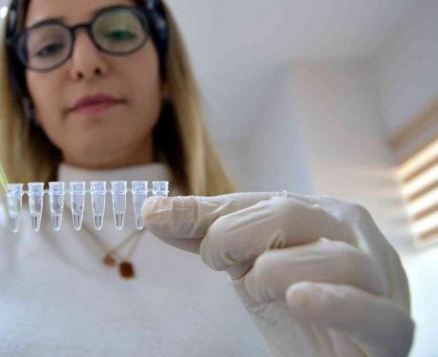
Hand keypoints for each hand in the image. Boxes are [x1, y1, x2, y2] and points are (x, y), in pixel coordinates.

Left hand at [142, 192, 413, 356]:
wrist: (340, 353)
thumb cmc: (295, 300)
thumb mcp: (247, 262)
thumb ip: (208, 234)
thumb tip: (152, 211)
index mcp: (316, 211)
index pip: (255, 202)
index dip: (203, 212)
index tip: (153, 217)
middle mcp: (349, 231)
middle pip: (287, 214)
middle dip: (234, 236)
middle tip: (214, 261)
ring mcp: (378, 276)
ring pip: (328, 257)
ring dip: (276, 274)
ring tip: (260, 291)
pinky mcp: (392, 326)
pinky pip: (368, 309)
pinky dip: (332, 301)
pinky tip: (299, 299)